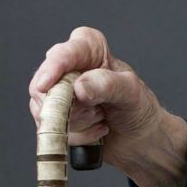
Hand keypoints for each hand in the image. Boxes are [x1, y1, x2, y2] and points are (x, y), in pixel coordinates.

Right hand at [28, 25, 168, 169]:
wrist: (139, 136)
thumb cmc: (138, 107)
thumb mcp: (131, 93)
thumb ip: (107, 85)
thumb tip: (79, 86)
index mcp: (90, 49)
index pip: (66, 52)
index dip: (53, 66)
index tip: (47, 85)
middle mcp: (69, 67)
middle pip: (46, 85)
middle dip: (72, 105)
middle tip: (98, 108)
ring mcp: (57, 91)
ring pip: (47, 110)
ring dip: (78, 121)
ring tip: (100, 116)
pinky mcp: (52, 114)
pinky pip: (51, 128)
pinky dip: (76, 134)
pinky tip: (95, 127)